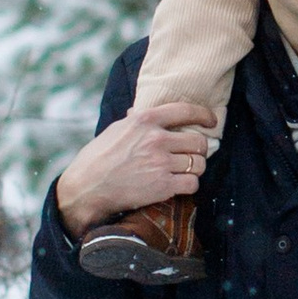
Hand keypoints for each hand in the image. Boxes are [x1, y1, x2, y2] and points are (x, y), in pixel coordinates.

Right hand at [55, 103, 213, 237]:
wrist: (86, 188)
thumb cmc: (97, 158)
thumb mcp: (115, 130)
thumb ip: (134, 121)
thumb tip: (138, 111)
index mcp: (144, 120)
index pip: (185, 111)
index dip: (204, 115)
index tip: (211, 121)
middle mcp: (156, 139)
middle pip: (198, 141)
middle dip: (199, 150)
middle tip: (193, 155)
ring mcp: (161, 162)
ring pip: (198, 163)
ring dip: (195, 169)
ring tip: (184, 172)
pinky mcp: (163, 186)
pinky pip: (192, 184)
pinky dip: (190, 186)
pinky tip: (179, 186)